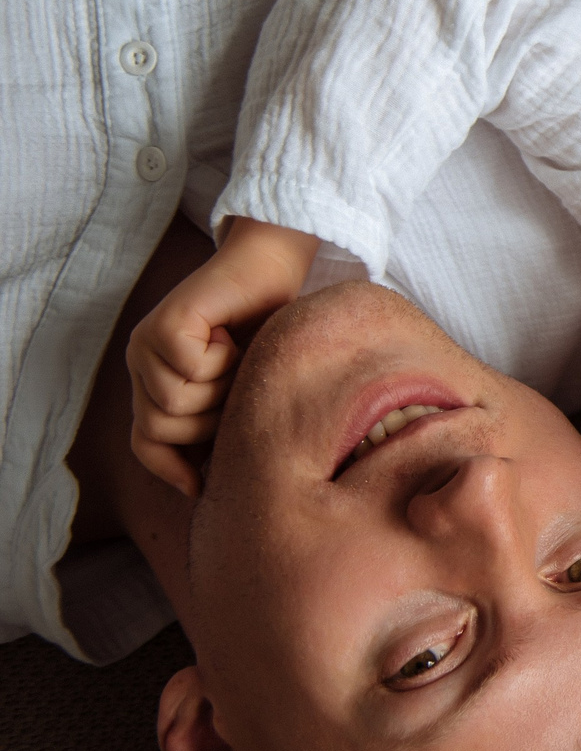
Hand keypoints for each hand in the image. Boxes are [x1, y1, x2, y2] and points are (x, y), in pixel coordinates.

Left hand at [128, 220, 317, 496]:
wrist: (271, 263)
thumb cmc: (267, 323)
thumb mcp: (243, 385)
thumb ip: (223, 420)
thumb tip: (217, 481)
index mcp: (154, 381)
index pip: (145, 443)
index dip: (170, 468)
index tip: (200, 487)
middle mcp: (141, 364)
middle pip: (162, 428)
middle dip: (211, 419)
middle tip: (241, 383)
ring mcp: (145, 344)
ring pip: (177, 403)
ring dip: (222, 386)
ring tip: (239, 357)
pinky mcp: (163, 325)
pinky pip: (191, 369)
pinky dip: (223, 359)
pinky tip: (230, 334)